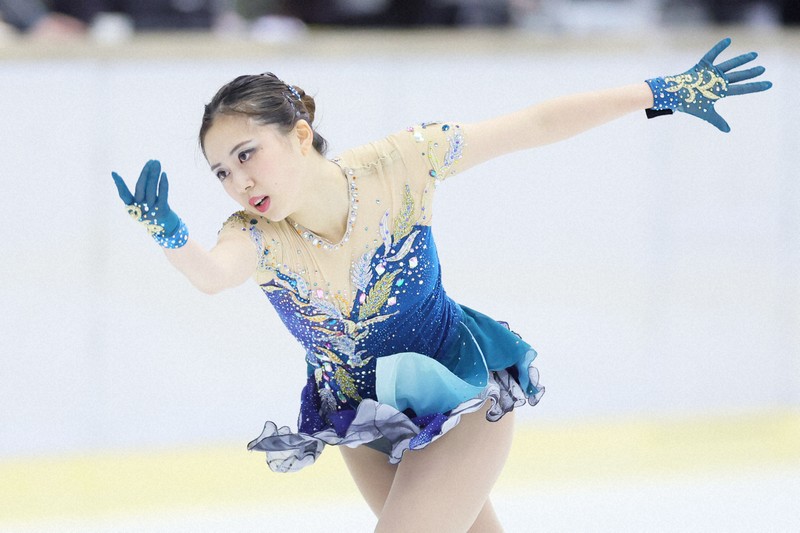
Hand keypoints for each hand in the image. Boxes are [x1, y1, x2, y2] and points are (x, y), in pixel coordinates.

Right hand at [112, 160, 188, 248]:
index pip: (124, 195)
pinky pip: (163, 194)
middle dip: (145, 172)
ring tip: (157, 162)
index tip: (114, 173)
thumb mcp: (143, 205)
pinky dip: (163, 183)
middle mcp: (140, 208)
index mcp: (132, 208)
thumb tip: (147, 172)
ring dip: (154, 174)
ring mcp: (151, 209)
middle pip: (140, 187)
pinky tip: (164, 174)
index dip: (119, 184)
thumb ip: (143, 193)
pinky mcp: (162, 210)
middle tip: (150, 160)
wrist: (166, 230)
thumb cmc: (153, 214)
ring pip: (152, 189)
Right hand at [646, 37, 771, 131]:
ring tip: (755, 55)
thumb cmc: (689, 104)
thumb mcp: (706, 113)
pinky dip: (720, 47)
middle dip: (752, 72)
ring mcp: (712, 73)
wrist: (674, 96)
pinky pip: (713, 55)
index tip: (769, 84)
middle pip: (739, 76)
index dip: (756, 86)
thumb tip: (728, 131)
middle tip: (763, 69)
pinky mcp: (703, 66)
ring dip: (742, 60)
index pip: (743, 88)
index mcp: (721, 91)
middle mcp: (719, 81)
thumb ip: (718, 120)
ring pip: (730, 65)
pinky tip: (729, 40)